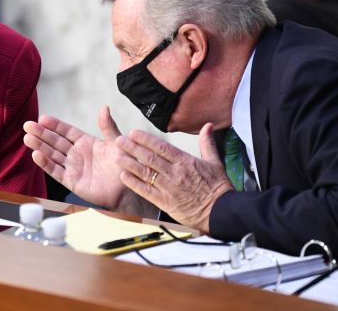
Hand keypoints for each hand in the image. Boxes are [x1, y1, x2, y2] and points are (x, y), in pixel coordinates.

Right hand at [24, 106, 143, 211]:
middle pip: (55, 141)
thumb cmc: (124, 166)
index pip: (66, 131)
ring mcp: (72, 167)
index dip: (54, 125)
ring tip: (27, 138)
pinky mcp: (71, 181)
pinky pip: (56, 171)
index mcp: (86, 142)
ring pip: (52, 155)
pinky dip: (45, 164)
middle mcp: (76, 153)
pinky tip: (36, 155)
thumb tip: (104, 107)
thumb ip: (108, 127)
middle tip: (28, 125)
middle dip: (41, 134)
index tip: (42, 118)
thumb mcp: (116, 143)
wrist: (126, 189)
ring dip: (39, 146)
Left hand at [115, 123, 232, 232]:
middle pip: (150, 158)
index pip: (162, 147)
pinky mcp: (165, 202)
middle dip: (132, 148)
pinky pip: (146, 191)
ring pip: (145, 173)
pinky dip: (134, 183)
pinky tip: (123, 176)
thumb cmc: (218, 188)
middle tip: (118, 140)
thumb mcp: (215, 162)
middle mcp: (175, 173)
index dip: (146, 139)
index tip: (133, 133)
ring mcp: (169, 188)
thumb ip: (207, 143)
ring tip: (116, 155)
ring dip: (129, 163)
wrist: (221, 212)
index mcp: (186, 162)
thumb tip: (208, 125)